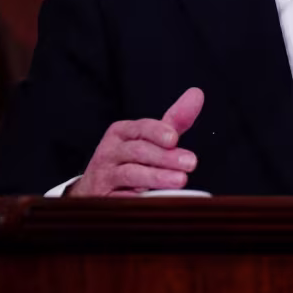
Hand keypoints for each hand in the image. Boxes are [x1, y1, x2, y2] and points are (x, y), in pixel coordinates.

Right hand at [69, 87, 204, 196]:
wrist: (95, 188)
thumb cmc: (130, 159)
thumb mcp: (150, 139)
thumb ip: (174, 121)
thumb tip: (197, 94)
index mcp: (121, 132)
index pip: (140, 128)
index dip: (157, 132)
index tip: (174, 138)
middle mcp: (110, 151)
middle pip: (138, 151)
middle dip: (166, 157)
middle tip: (190, 163)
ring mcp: (105, 175)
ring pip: (130, 174)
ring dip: (157, 177)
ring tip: (180, 180)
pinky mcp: (104, 199)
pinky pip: (122, 198)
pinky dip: (139, 198)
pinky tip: (157, 199)